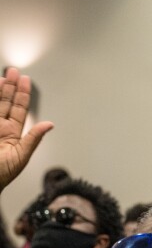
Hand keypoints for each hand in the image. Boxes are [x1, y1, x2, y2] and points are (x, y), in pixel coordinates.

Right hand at [0, 68, 52, 191]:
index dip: (22, 94)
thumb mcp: (20, 157)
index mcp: (11, 135)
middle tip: (14, 71)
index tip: (25, 80)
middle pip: (4, 102)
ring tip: (4, 76)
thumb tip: (50, 124)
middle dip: (10, 86)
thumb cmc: (0, 176)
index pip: (18, 109)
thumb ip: (33, 139)